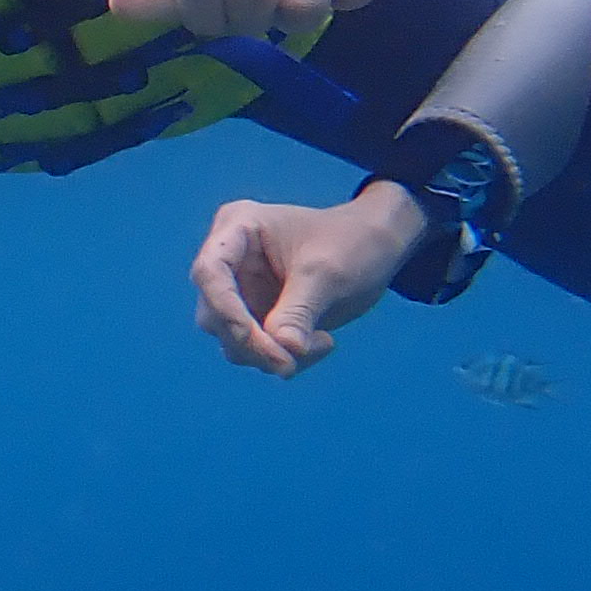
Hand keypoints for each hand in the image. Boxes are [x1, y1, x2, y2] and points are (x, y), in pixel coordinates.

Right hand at [191, 182, 424, 375]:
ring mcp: (241, 291)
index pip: (211, 272)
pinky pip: (256, 350)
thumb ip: (298, 312)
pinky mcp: (257, 317)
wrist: (379, 247)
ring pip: (233, 340)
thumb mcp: (328, 273)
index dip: (226, 310)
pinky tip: (321, 344)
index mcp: (238, 228)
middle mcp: (231, 260)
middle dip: (254, 343)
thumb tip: (283, 352)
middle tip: (291, 361)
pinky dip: (284, 356)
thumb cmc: (354, 242)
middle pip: (216, 313)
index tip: (256, 339)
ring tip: (322, 344)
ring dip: (272, 354)